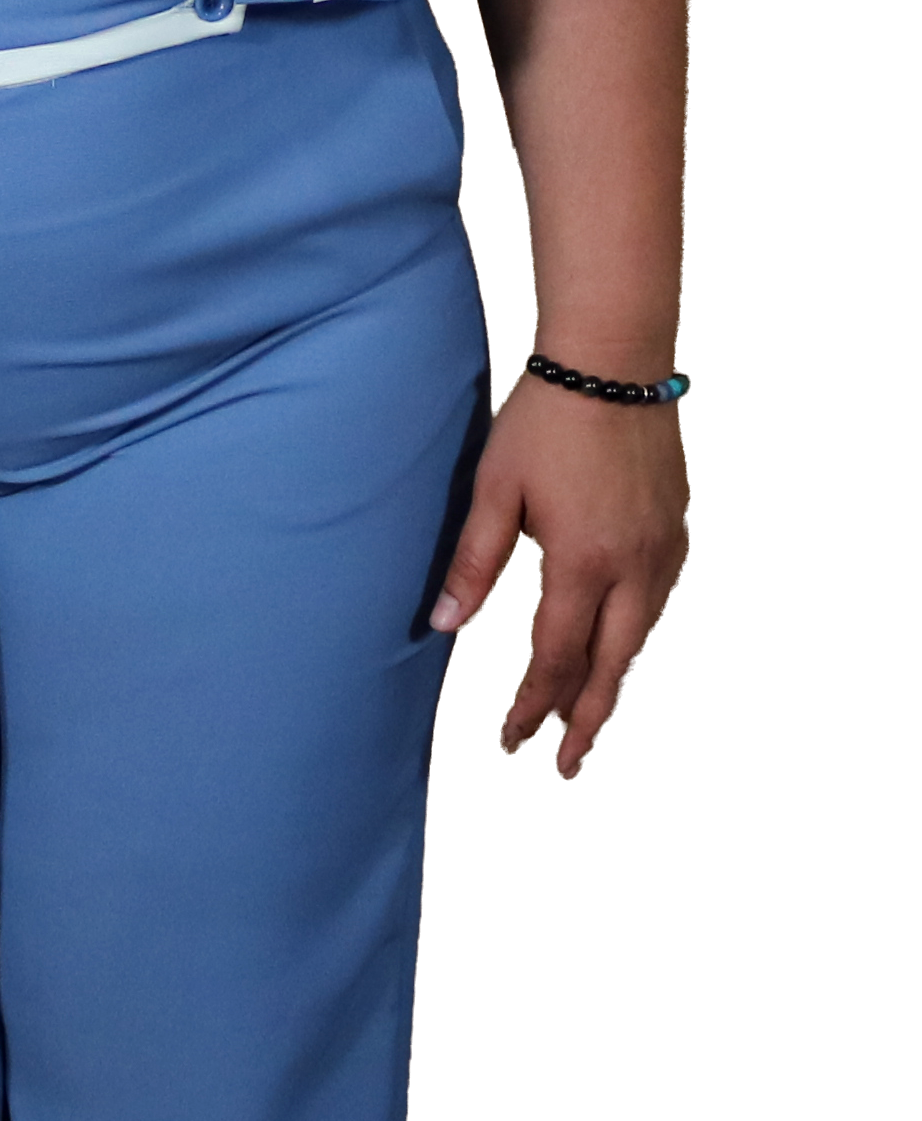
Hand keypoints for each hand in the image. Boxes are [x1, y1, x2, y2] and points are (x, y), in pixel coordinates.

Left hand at [431, 373, 687, 776]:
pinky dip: (635, 630)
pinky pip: (658, 597)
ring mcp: (664, 545)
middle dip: (585, 719)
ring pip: (640, 634)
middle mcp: (635, 564)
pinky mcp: (677, 524)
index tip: (511, 741)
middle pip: (611, 665)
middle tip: (564, 763)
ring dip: (612, 676)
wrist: (614, 358)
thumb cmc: (545, 417)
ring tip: (586, 711)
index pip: (555, 658)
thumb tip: (443, 628)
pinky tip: (619, 635)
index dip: (532, 706)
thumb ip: (472, 563)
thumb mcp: (494, 489)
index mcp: (584, 562)